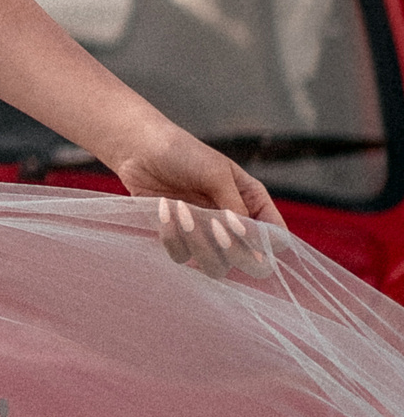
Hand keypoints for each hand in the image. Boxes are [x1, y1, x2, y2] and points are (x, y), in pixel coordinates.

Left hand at [108, 121, 282, 277]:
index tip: (240, 229)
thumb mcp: (217, 174)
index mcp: (253, 204)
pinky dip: (172, 237)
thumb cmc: (184, 154)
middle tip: (213, 225)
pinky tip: (162, 208)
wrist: (141, 149)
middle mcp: (233, 225)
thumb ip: (235, 207)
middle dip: (233, 250)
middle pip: (251, 263)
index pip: (275, 239)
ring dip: (199, 244)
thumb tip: (250, 241)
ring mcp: (206, 235)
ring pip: (216, 266)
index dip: (264, 244)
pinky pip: (181, 256)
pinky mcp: (179, 239)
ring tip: (181, 210)